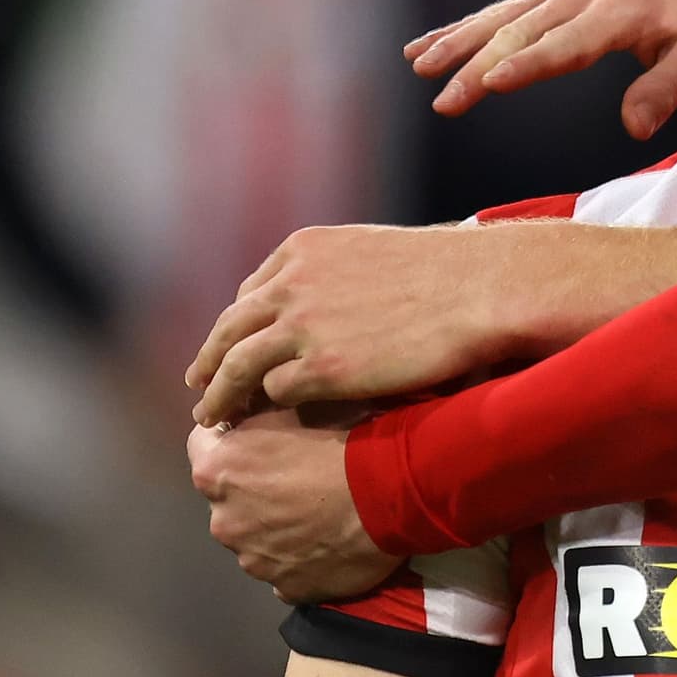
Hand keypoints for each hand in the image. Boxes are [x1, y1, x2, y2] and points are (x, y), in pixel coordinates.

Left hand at [189, 412, 394, 600]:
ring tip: (317, 516)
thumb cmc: (339, 439)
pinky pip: (285, 571)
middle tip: (297, 479)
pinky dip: (299, 559)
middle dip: (252, 490)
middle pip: (228, 500)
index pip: (201, 446)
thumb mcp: (290, 403)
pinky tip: (327, 543)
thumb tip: (241, 406)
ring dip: (275, 529)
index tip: (259, 437)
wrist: (391, 492)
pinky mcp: (285, 588)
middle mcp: (222, 521)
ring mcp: (253, 560)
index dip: (231, 438)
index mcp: (215, 471)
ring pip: (255, 539)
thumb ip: (253, 409)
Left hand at [191, 223, 532, 425]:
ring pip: (238, 365)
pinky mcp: (322, 368)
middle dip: (210, 359)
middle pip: (231, 328)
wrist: (479, 289)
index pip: (253, 293)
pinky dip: (267, 407)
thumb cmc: (448, 274)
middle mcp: (292, 283)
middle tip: (198, 385)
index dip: (240, 326)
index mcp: (304, 251)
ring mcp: (303, 326)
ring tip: (211, 418)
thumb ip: (342, 274)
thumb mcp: (377, 254)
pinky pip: (276, 391)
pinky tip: (263, 424)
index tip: (233, 348)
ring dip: (220, 394)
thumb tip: (341, 300)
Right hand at [407, 0, 676, 133]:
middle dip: (478, 67)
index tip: (490, 84)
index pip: (565, 44)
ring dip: (459, 42)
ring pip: (502, 17)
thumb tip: (635, 129)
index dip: (527, 65)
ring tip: (420, 67)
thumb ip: (667, 88)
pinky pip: (503, 7)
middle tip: (445, 101)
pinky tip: (430, 44)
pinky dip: (465, 25)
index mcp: (619, 11)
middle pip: (520, 33)